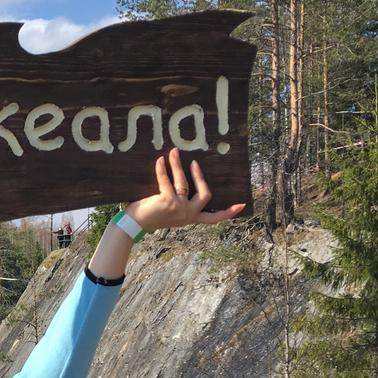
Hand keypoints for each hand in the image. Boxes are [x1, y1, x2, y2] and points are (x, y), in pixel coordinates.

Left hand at [125, 147, 245, 231]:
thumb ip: (182, 204)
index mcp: (191, 218)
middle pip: (205, 194)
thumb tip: (185, 183)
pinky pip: (166, 181)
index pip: (214, 218)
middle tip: (194, 163)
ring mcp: (179, 209)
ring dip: (177, 165)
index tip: (242, 205)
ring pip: (183, 183)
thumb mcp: (172, 212)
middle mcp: (188, 215)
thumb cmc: (151, 216)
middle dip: (200, 177)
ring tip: (173, 153)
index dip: (228, 212)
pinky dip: (163, 169)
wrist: (135, 225)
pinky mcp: (167, 202)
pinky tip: (160, 160)